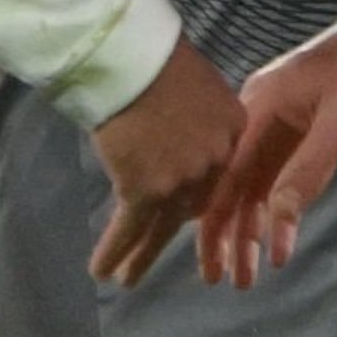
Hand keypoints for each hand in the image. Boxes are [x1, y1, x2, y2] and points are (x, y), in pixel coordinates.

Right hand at [87, 38, 243, 285]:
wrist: (131, 56)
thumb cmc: (159, 58)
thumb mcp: (201, 83)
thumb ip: (204, 115)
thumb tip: (187, 131)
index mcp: (235, 127)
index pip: (220, 171)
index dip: (199, 191)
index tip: (184, 209)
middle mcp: (215, 159)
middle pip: (193, 204)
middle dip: (172, 230)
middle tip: (160, 256)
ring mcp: (181, 178)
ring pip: (161, 227)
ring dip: (141, 256)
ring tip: (127, 279)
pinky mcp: (145, 189)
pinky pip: (129, 228)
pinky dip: (114, 251)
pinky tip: (101, 270)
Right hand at [196, 8, 336, 286]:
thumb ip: (308, 171)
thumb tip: (277, 223)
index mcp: (259, 105)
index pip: (226, 175)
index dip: (216, 224)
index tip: (210, 267)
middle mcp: (261, 112)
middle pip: (234, 181)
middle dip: (228, 232)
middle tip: (223, 281)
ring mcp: (282, 118)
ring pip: (256, 180)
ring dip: (252, 224)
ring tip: (250, 271)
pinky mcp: (303, 124)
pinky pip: (277, 171)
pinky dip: (274, 204)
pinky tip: (274, 233)